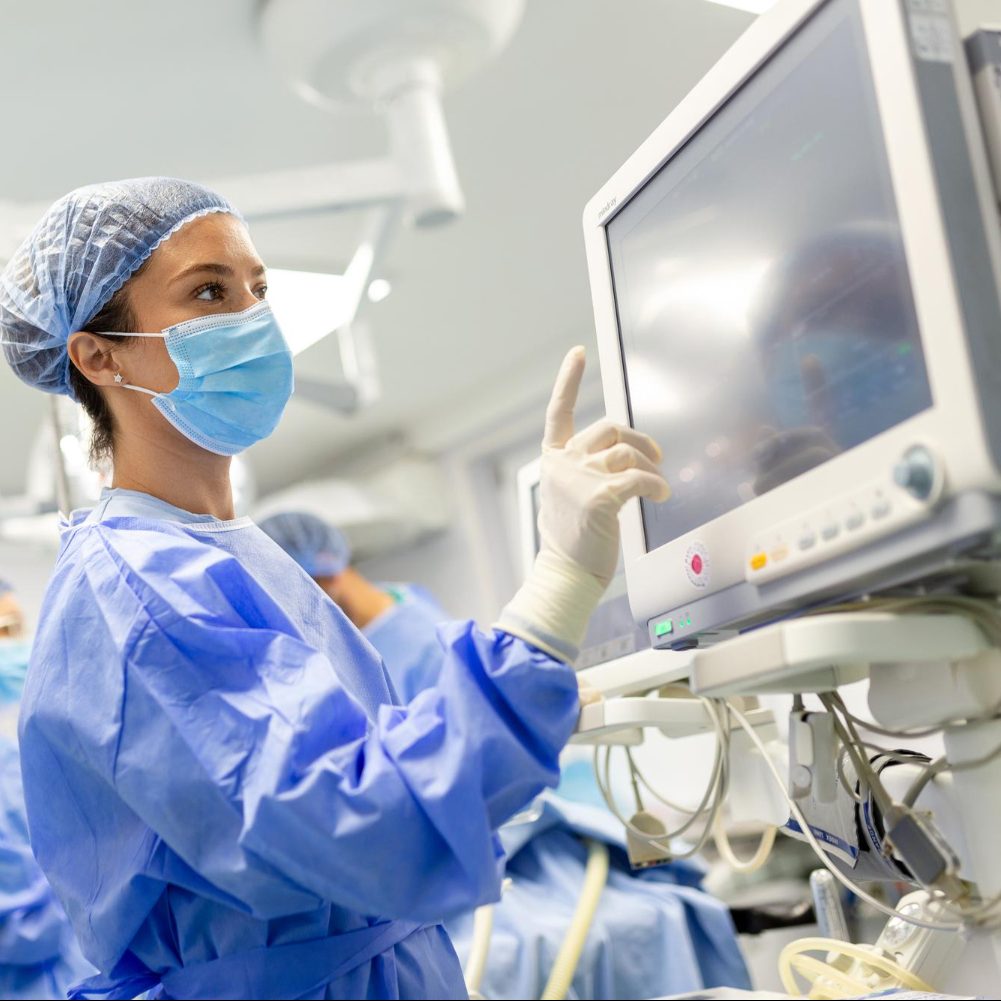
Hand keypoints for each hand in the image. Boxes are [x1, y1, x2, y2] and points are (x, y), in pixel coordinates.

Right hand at [539, 346, 669, 585]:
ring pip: (627, 451)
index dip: (569, 380)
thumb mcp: (569, 497)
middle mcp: (563, 464)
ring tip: (658, 484)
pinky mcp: (600, 496)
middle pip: (609, 429)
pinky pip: (639, 477)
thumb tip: (620, 460)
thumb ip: (584, 471)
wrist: (565, 575)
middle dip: (639, 441)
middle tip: (656, 458)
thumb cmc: (573, 542)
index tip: (578, 353)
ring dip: (651, 465)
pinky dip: (656, 485)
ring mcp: (579, 478)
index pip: (559, 412)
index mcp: (554, 461)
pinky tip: (660, 494)